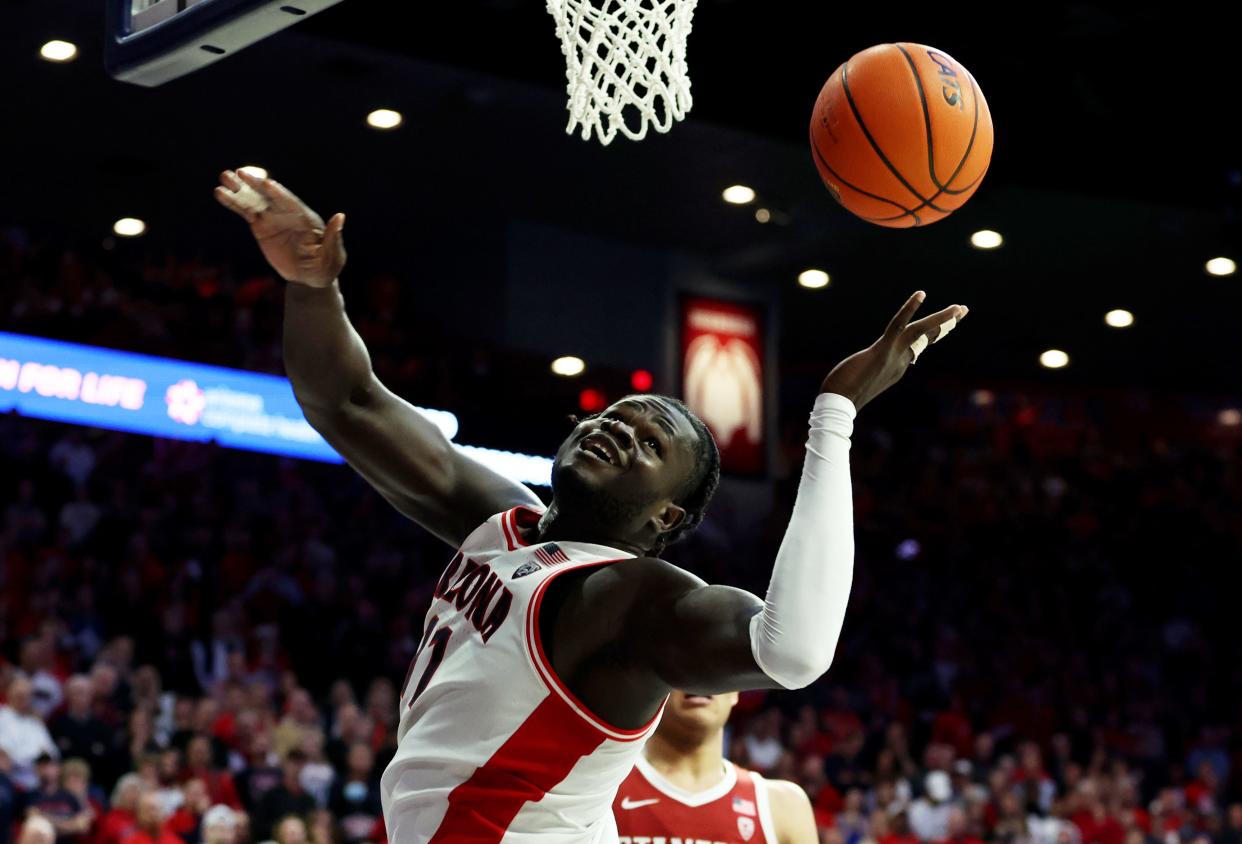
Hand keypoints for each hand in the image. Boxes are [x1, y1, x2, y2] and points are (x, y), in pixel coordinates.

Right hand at [214, 169, 345, 287]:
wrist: (309, 278)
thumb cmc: (325, 267)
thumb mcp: (332, 256)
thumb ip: (334, 238)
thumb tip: (340, 216)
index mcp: (306, 218)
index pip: (290, 203)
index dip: (278, 193)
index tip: (266, 183)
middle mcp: (288, 214)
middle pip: (270, 197)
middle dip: (255, 185)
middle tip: (239, 173)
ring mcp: (274, 218)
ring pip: (255, 201)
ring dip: (239, 190)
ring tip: (223, 177)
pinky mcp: (261, 226)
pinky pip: (246, 212)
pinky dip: (234, 203)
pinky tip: (220, 194)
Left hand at [820, 291, 966, 410]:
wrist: (838, 406)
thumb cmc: (842, 394)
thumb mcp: (861, 381)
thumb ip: (869, 373)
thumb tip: (867, 370)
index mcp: (897, 366)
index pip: (918, 346)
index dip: (933, 333)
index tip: (947, 324)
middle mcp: (899, 361)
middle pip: (926, 338)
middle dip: (945, 324)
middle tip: (963, 309)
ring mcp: (892, 355)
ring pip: (920, 332)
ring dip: (940, 319)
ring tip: (959, 308)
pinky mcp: (881, 350)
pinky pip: (897, 326)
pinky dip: (909, 309)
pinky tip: (921, 294)